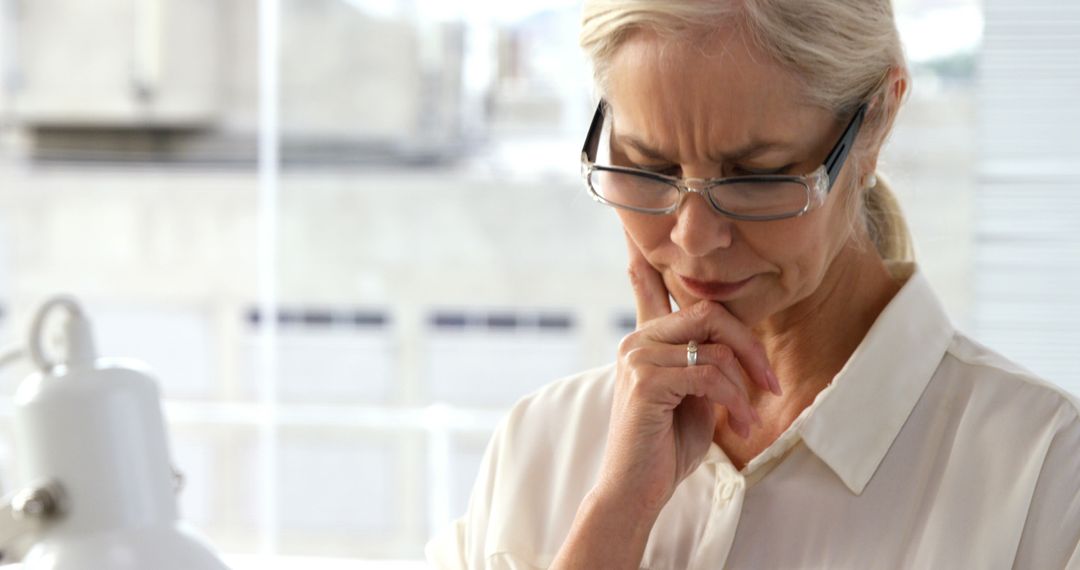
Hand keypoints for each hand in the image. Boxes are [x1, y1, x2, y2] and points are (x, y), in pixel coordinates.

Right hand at [594, 232, 781, 516]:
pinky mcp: (645, 380)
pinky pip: (709, 374)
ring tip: (749, 418)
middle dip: (749, 346)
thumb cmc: (665, 446)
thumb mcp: (691, 397)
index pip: (649, 285)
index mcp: (645, 339)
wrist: (636, 489)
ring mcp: (637, 356)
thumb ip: (702, 363)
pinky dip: (734, 401)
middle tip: (770, 383)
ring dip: (744, 384)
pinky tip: (738, 425)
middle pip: (709, 312)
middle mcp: (636, 339)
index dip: (647, 258)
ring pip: (714, 345)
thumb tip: (729, 347)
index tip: (639, 230)